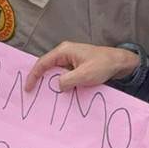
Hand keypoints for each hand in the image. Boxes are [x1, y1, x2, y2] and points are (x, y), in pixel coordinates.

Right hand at [25, 42, 139, 92]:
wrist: (120, 62)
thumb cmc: (103, 65)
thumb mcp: (84, 75)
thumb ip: (67, 81)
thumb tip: (57, 86)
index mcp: (64, 51)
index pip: (42, 63)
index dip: (33, 76)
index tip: (28, 88)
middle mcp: (65, 53)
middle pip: (47, 67)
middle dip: (40, 80)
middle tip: (33, 94)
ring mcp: (71, 59)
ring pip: (56, 72)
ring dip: (51, 83)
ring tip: (44, 96)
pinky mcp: (77, 66)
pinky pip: (64, 75)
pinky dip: (61, 83)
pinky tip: (60, 93)